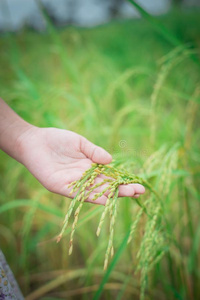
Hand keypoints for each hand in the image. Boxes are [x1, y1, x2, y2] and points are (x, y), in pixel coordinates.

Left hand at [19, 127, 144, 204]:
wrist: (34, 140)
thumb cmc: (56, 139)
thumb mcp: (80, 143)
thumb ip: (94, 152)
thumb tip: (111, 160)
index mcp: (88, 168)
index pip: (109, 177)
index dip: (123, 180)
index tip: (138, 183)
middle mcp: (83, 179)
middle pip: (105, 187)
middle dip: (122, 189)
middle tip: (139, 191)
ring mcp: (72, 184)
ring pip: (95, 192)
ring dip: (111, 194)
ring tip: (128, 194)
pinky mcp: (60, 186)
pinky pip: (78, 194)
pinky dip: (91, 197)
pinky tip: (105, 198)